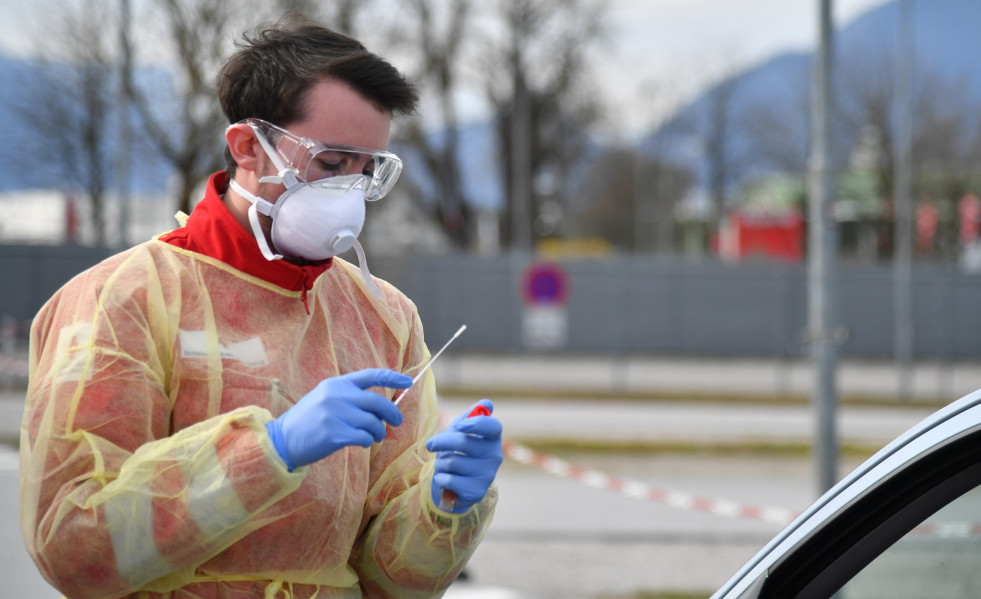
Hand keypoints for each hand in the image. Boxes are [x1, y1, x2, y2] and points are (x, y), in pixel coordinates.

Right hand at [266, 368, 411, 469]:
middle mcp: (337, 396)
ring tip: (374, 437)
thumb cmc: (308, 421)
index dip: (392, 377)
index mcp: (336, 384)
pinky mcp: (333, 434)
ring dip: (379, 432)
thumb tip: (380, 406)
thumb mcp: (325, 398)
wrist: (282, 440)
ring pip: (373, 423)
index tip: (408, 382)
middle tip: (397, 422)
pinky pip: (364, 437)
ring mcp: (334, 414)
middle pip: (378, 402)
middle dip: (392, 413)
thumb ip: (349, 397)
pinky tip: (362, 443)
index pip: (371, 375)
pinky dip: (368, 442)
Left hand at [426, 399, 502, 512]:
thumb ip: (470, 416)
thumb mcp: (461, 432)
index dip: (477, 423)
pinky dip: (440, 479)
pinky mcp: (476, 492)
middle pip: (462, 442)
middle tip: (432, 445)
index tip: (460, 425)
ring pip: (451, 462)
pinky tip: (446, 480)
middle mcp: (495, 456)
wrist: (456, 486)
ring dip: (440, 463)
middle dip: (441, 442)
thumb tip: (487, 403)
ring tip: (444, 466)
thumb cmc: (458, 453)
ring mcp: (487, 475)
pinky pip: (448, 480)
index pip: (493, 427)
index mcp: (493, 438)